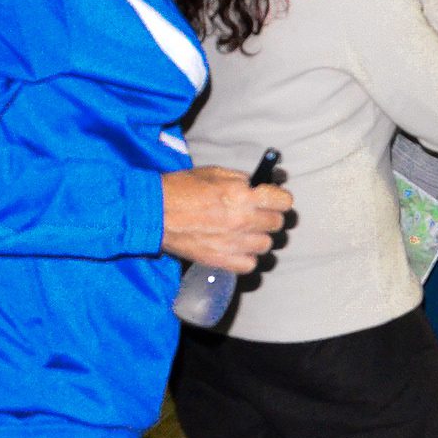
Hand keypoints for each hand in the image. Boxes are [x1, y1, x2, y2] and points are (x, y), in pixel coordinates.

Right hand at [161, 167, 293, 272]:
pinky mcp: (220, 260)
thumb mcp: (214, 173)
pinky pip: (250, 264)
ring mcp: (232, 243)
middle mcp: (241, 220)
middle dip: (269, 216)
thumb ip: (242, 180)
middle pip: (277, 224)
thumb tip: (263, 185)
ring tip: (246, 232)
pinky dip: (247, 258)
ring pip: (266, 245)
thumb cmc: (181, 188)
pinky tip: (237, 248)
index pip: (284, 201)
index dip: (280, 199)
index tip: (274, 199)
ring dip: (259, 238)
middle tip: (257, 214)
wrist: (153, 212)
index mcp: (242, 195)